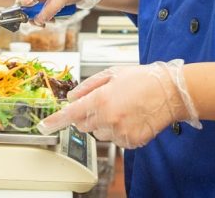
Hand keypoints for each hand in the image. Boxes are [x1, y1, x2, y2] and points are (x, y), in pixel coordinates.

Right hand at [17, 0, 99, 23]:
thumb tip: (38, 20)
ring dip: (36, 15)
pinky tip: (50, 19)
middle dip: (30, 9)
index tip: (29, 3)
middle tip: (34, 19)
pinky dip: (42, 16)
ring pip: (31, 5)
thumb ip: (50, 9)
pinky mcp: (44, 0)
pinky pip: (38, 9)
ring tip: (45, 22)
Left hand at [37, 60, 201, 148]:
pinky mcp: (130, 142)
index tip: (45, 125)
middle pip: (83, 125)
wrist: (170, 92)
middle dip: (88, 115)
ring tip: (122, 109)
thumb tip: (71, 97)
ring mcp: (120, 132)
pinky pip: (115, 140)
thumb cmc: (143, 79)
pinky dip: (118, 131)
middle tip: (106, 102)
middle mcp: (108, 118)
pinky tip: (130, 117)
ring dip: (104, 124)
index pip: (71, 114)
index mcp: (101, 99)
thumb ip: (88, 86)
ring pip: (99, 134)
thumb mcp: (112, 73)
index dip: (55, 120)